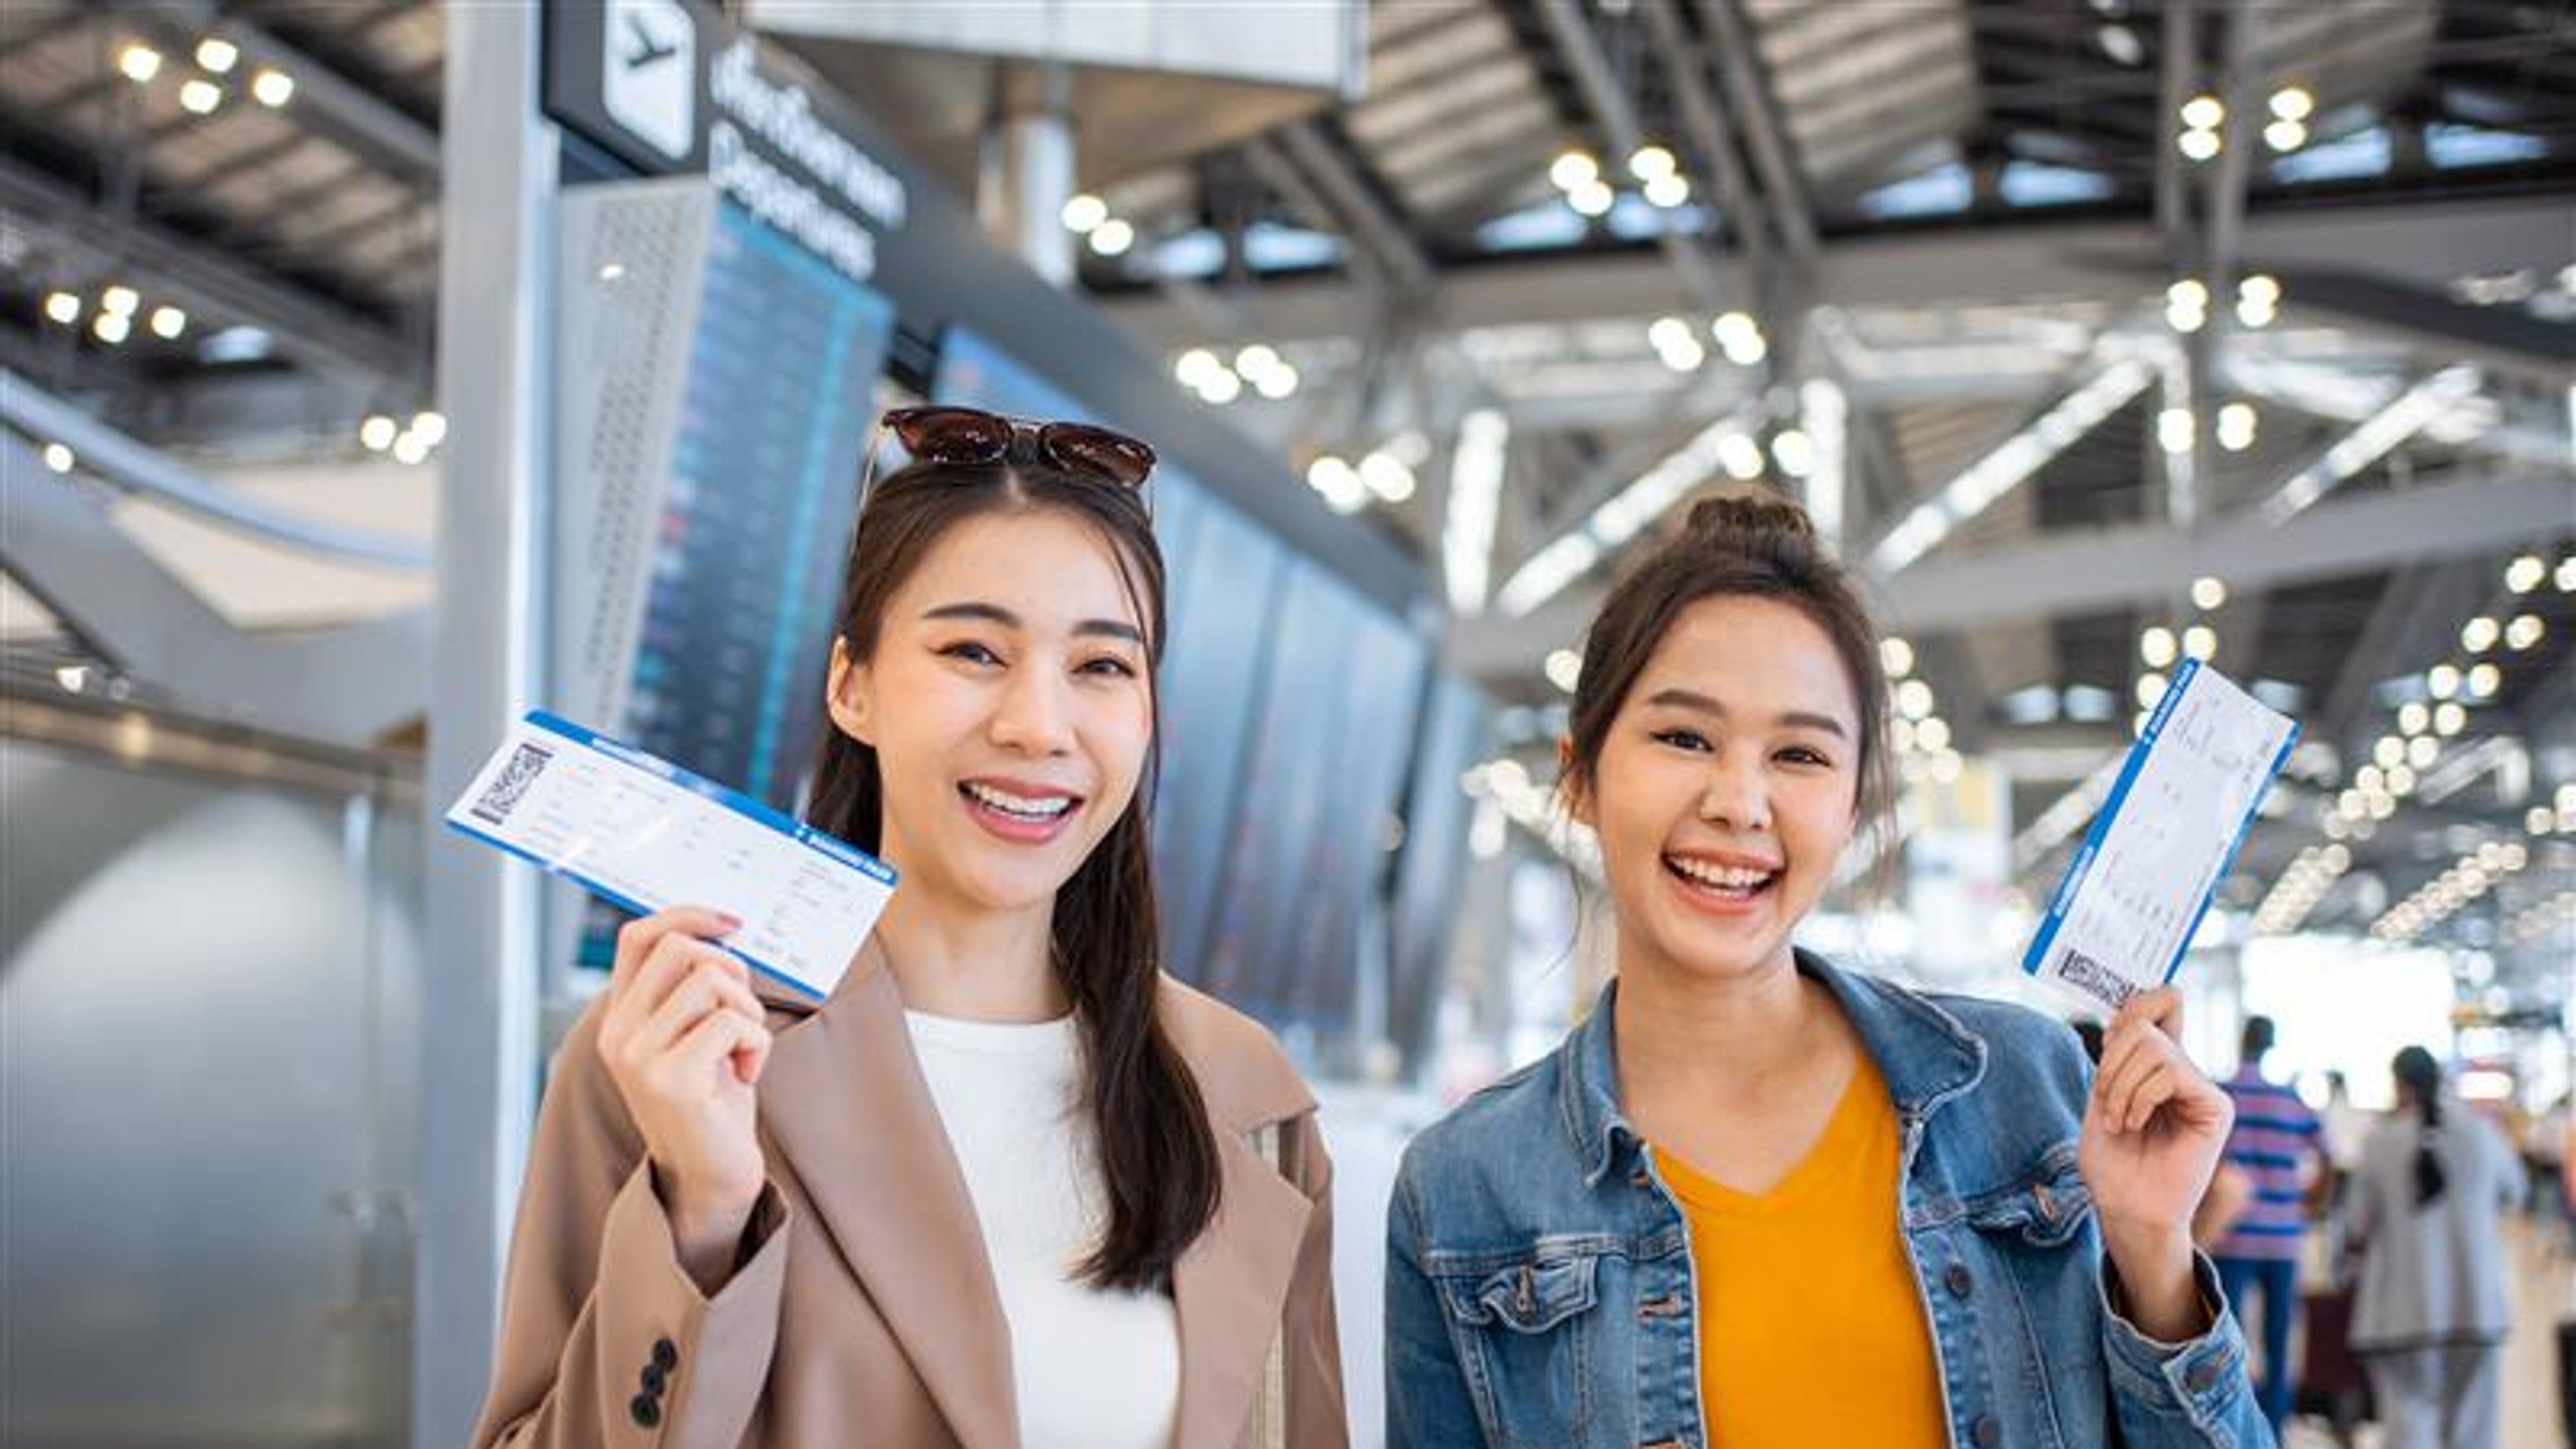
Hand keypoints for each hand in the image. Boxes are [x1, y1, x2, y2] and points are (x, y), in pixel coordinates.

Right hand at [597, 906, 772, 1287]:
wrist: (712, 1176)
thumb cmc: (714, 1101)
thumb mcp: (696, 1035)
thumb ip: (692, 991)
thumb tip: (722, 931)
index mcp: (621, 1017)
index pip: (639, 935)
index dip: (687, 914)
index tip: (733, 923)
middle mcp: (619, 1033)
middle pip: (681, 947)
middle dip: (731, 968)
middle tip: (744, 1012)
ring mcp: (639, 1056)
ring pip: (711, 980)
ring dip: (748, 1010)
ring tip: (744, 1049)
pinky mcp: (671, 1079)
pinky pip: (733, 1022)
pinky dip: (757, 1044)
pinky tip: (746, 1076)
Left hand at [2077, 987, 2232, 1339]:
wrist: (2126, 1207)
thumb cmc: (2112, 1160)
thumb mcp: (2102, 1094)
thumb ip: (2118, 1053)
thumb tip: (2132, 1011)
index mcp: (2156, 1063)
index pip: (2161, 1003)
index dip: (2137, 1002)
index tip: (2108, 1039)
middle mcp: (2184, 1069)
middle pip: (2144, 1021)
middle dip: (2110, 1062)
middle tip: (2105, 1105)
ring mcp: (2202, 1087)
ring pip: (2153, 1047)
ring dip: (2120, 1086)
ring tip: (2119, 1121)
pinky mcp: (2215, 1106)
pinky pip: (2170, 1073)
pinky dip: (2139, 1097)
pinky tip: (2135, 1124)